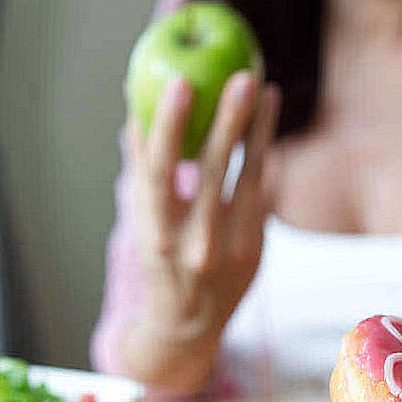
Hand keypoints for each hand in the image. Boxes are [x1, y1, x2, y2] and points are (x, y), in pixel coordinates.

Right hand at [123, 72, 280, 390]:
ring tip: (266, 88)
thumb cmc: (160, 260)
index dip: (167, 126)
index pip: (158, 172)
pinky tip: (269, 125)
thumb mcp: (144, 220)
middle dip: (228, 120)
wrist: (187, 325)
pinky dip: (267, 156)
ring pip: (248, 179)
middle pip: (212, 172)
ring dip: (259, 131)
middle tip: (242, 75)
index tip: (178, 81)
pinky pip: (263, 193)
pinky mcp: (256, 251)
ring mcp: (229, 250)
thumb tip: (133, 108)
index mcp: (154, 232)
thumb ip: (142, 168)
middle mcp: (191, 243)